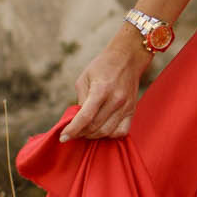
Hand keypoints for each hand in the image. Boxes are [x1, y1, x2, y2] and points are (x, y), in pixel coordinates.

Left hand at [59, 26, 149, 140]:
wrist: (127, 58)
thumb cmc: (102, 66)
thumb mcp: (84, 78)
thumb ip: (80, 100)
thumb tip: (76, 120)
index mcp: (101, 89)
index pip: (85, 117)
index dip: (72, 130)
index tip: (63, 138)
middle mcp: (115, 100)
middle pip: (95, 127)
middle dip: (80, 133)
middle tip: (73, 132)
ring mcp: (126, 106)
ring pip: (107, 132)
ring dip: (93, 135)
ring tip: (85, 131)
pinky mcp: (132, 110)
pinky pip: (121, 132)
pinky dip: (110, 135)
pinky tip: (102, 129)